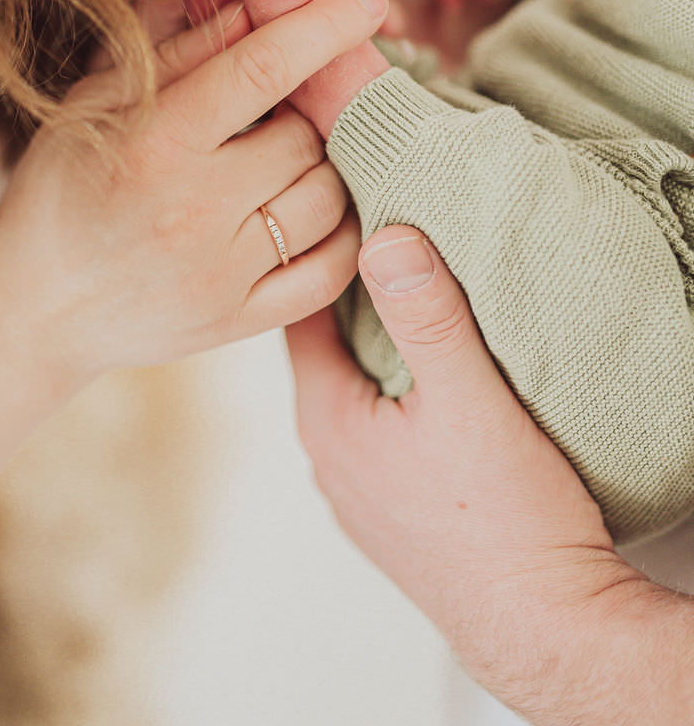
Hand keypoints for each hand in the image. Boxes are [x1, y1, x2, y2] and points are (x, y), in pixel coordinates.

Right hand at [0, 0, 388, 382]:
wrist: (34, 306)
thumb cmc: (65, 184)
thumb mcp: (99, 99)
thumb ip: (180, 50)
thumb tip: (258, 3)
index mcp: (154, 143)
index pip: (261, 69)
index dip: (322, 26)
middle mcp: (192, 209)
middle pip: (303, 133)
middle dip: (304, 109)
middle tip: (285, 105)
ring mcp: (220, 274)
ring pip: (327, 196)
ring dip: (322, 165)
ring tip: (291, 155)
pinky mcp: (239, 322)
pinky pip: (331, 268)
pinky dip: (344, 231)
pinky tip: (320, 208)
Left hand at [286, 229, 647, 720]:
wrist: (548, 629)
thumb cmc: (508, 521)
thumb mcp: (469, 398)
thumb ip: (426, 315)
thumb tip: (384, 236)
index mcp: (326, 422)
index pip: (297, 316)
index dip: (320, 263)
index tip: (345, 215)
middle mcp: (328, 461)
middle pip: (324, 353)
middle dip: (349, 302)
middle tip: (383, 243)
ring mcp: (359, 496)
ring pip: (353, 396)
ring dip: (376, 353)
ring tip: (412, 306)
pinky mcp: (396, 518)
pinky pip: (381, 434)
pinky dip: (396, 398)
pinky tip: (435, 387)